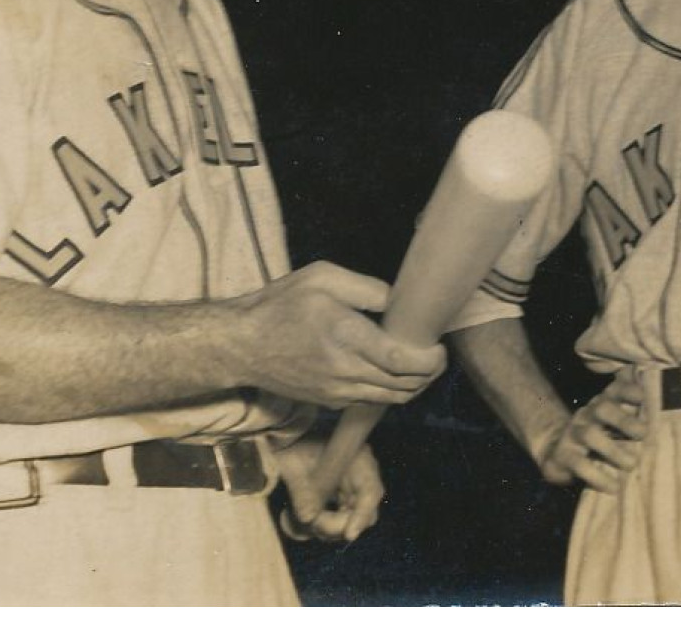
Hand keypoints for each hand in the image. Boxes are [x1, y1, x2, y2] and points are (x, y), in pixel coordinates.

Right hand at [235, 262, 447, 407]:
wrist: (242, 346)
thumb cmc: (280, 305)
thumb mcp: (322, 277)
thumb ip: (366, 288)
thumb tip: (397, 303)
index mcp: (347, 336)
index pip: (403, 361)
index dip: (430, 360)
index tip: (439, 348)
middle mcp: (345, 371)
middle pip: (404, 386)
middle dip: (428, 374)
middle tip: (435, 355)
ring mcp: (337, 392)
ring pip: (390, 399)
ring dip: (412, 386)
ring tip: (419, 366)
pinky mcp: (329, 402)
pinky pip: (370, 401)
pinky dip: (388, 392)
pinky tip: (390, 373)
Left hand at [276, 437, 383, 541]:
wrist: (288, 440)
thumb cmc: (294, 445)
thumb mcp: (293, 465)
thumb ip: (301, 492)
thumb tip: (309, 519)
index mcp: (357, 460)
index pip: (370, 493)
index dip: (362, 516)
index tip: (349, 535)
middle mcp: (360, 476)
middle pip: (364, 513)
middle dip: (338, 525)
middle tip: (312, 523)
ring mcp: (352, 488)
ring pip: (350, 519)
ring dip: (327, 527)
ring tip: (300, 518)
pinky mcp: (341, 497)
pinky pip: (339, 518)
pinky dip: (322, 523)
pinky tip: (303, 518)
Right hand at [535, 373, 647, 492]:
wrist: (559, 456)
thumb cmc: (600, 440)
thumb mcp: (614, 426)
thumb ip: (635, 420)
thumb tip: (662, 423)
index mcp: (603, 404)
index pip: (615, 391)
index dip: (628, 391)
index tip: (642, 398)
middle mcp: (587, 415)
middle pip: (603, 408)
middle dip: (624, 420)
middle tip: (643, 433)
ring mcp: (573, 434)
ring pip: (590, 435)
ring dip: (613, 450)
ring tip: (631, 465)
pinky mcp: (562, 456)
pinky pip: (579, 464)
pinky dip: (598, 477)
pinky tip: (613, 487)